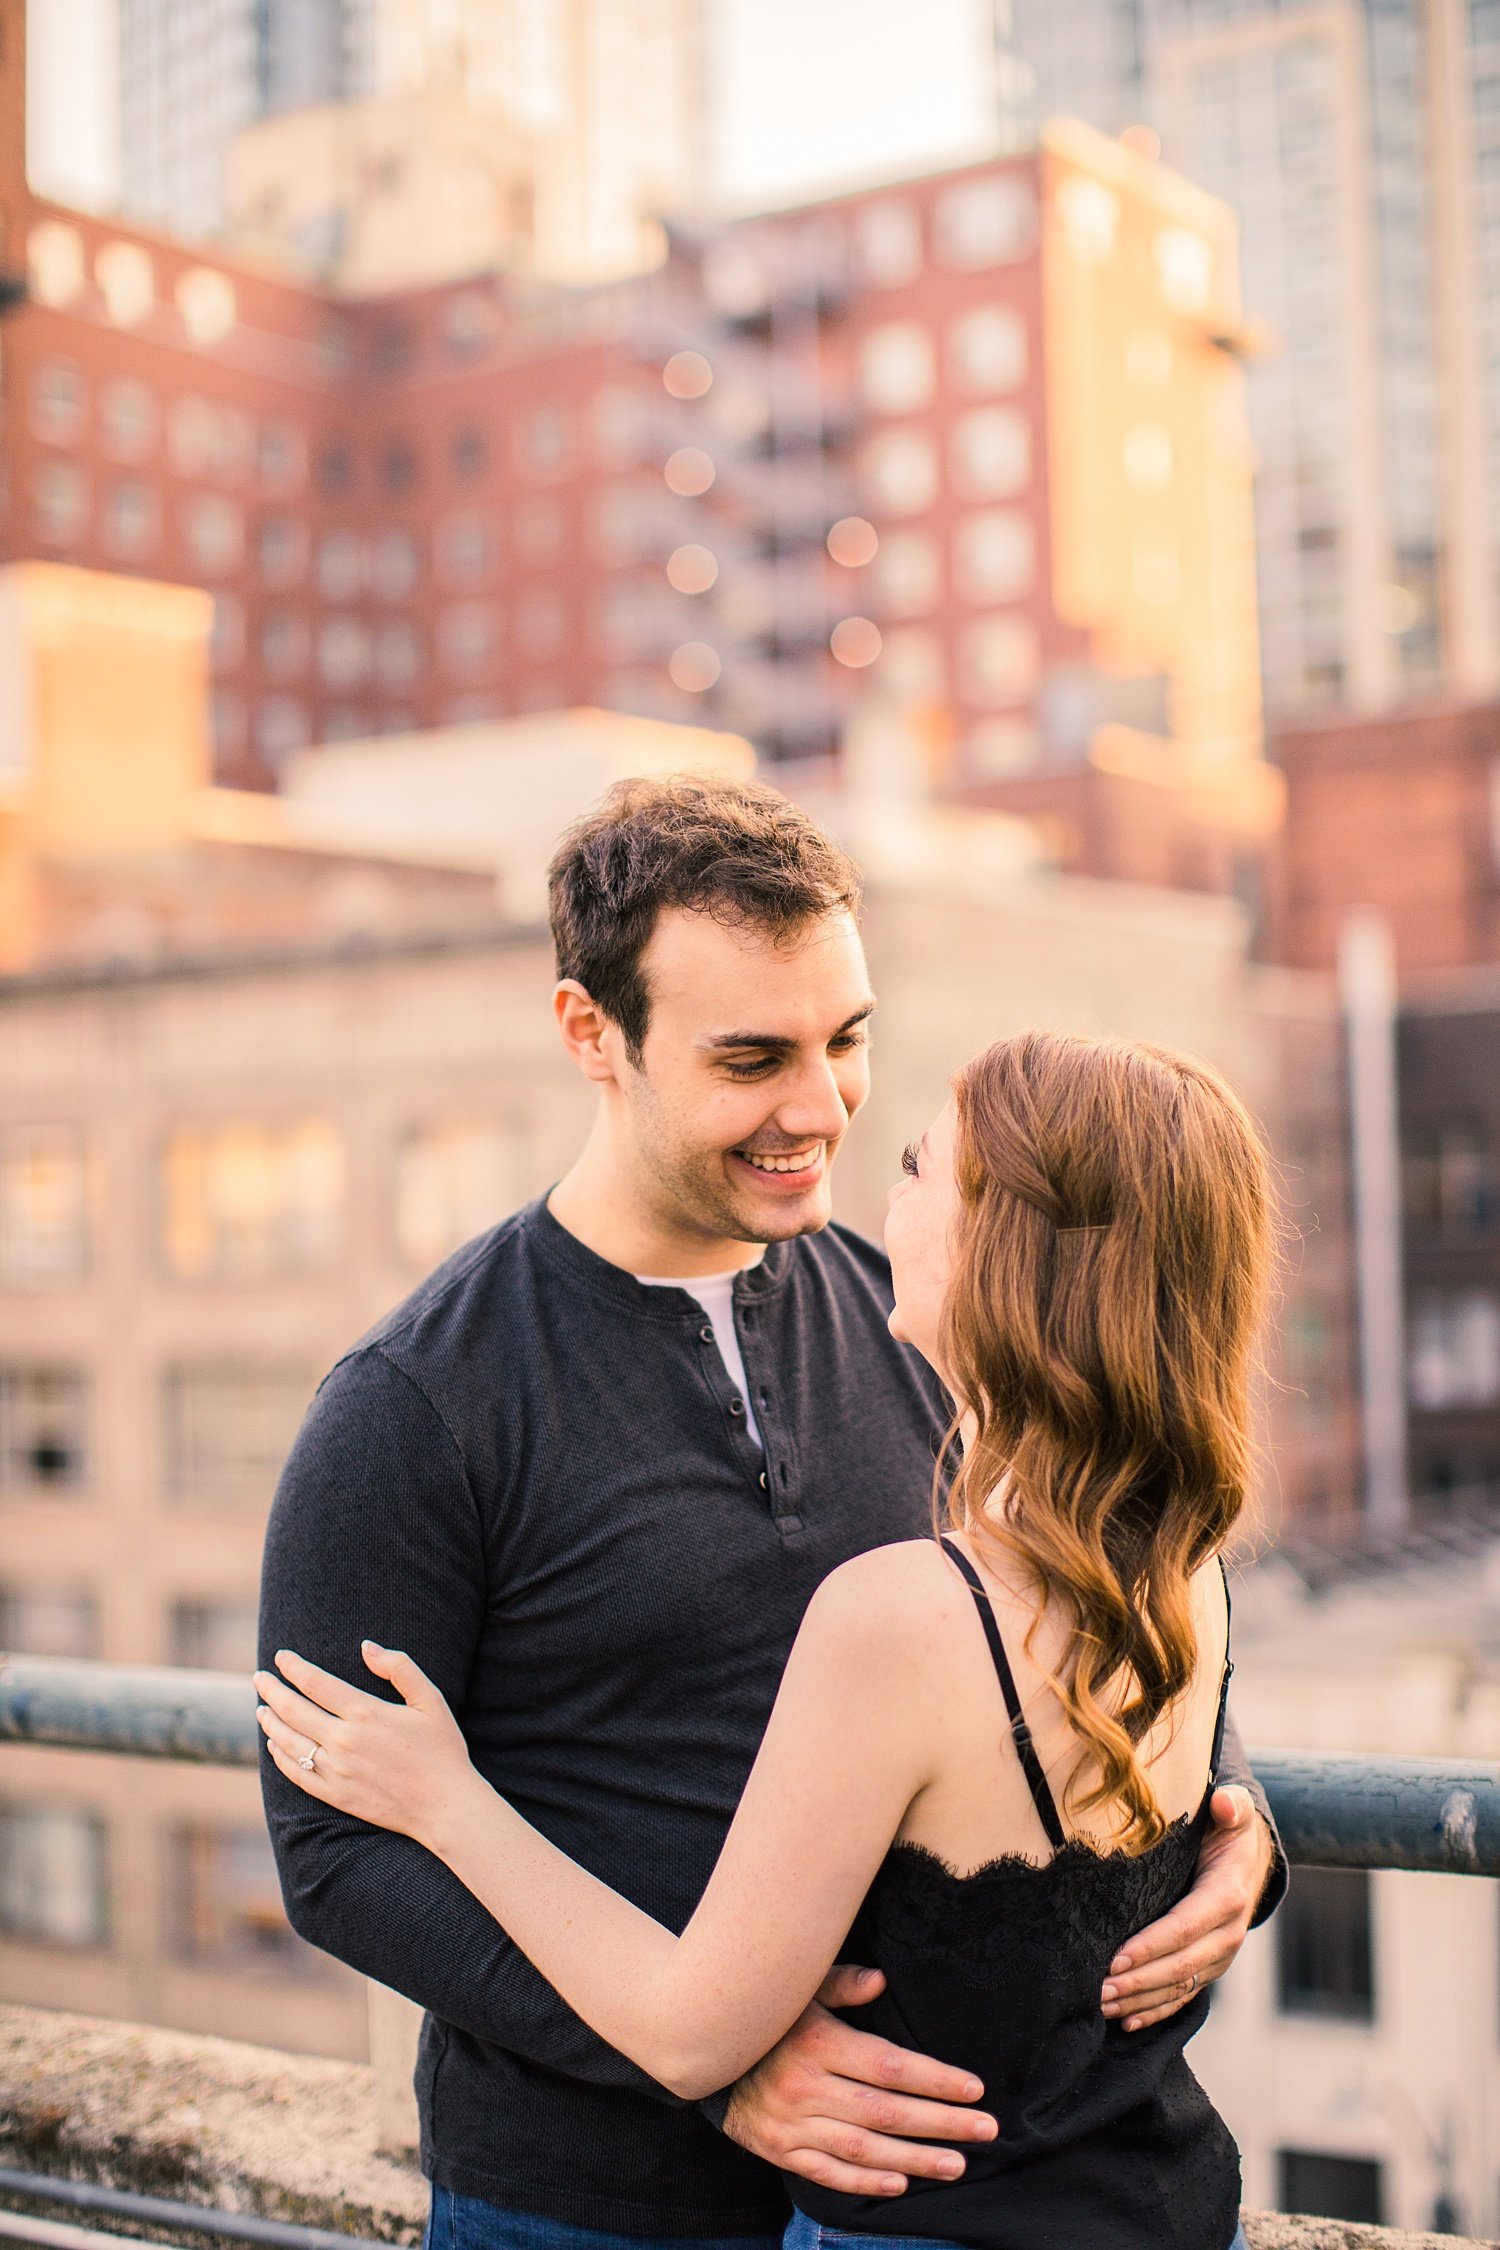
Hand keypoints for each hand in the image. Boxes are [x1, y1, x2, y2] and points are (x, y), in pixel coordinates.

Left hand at [255, 1644, 476, 1851]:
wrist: (444, 1806)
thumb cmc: (441, 1749)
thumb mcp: (431, 1700)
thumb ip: (400, 1667)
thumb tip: (366, 1646)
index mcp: (366, 1713)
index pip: (316, 1683)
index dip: (293, 1667)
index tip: (280, 1656)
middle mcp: (345, 1742)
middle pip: (293, 1710)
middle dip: (271, 1690)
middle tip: (258, 1678)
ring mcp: (337, 1771)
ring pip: (289, 1742)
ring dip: (270, 1722)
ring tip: (261, 1708)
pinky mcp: (335, 1795)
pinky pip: (297, 1774)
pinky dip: (280, 1756)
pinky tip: (274, 1745)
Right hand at [722, 1964, 996, 2198]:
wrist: (707, 2055)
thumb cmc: (767, 2016)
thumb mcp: (799, 1987)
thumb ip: (841, 1983)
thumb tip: (882, 1981)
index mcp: (818, 2043)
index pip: (889, 2066)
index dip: (934, 2079)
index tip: (974, 2088)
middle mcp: (807, 2088)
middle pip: (886, 2113)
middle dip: (941, 2123)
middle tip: (986, 2129)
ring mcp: (793, 2126)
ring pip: (864, 2150)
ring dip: (915, 2160)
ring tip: (957, 2163)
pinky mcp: (782, 2151)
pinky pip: (829, 2173)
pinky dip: (866, 2182)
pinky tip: (900, 2183)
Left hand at [1100, 1785, 1272, 2031]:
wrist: (1250, 1858)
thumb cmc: (1229, 1829)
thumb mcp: (1234, 1812)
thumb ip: (1232, 1805)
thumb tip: (1224, 1802)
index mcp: (1228, 1896)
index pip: (1186, 1927)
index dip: (1152, 1945)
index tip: (1116, 1957)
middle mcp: (1228, 1934)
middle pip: (1180, 1966)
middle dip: (1138, 1980)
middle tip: (1098, 1989)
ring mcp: (1219, 1956)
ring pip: (1179, 1987)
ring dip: (1140, 1999)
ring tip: (1101, 2004)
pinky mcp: (1210, 1967)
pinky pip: (1184, 1996)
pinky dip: (1157, 2010)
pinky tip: (1127, 2020)